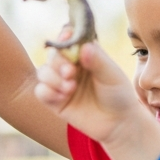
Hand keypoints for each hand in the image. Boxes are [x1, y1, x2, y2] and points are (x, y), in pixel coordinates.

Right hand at [35, 43, 159, 159]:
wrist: (118, 124)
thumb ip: (97, 61)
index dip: (64, 36)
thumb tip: (83, 46)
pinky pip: (40, 92)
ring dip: (52, 78)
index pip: (69, 40)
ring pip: (42, 72)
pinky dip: (48, 92)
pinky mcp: (55, 101)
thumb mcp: (112, 75)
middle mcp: (71, 67)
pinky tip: (63, 97)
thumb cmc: (119, 95)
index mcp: (85, 55)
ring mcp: (61, 84)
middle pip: (52, 55)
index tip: (66, 36)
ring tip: (70, 88)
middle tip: (70, 72)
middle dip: (58, 62)